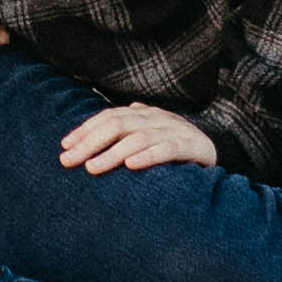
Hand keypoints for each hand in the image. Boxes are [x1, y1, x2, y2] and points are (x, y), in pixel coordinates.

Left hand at [59, 100, 219, 176]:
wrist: (217, 148)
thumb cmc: (174, 146)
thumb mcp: (147, 136)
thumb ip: (124, 133)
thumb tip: (90, 135)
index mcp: (143, 114)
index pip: (108, 117)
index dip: (85, 130)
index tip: (64, 147)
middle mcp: (156, 118)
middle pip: (117, 125)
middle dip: (89, 142)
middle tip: (69, 161)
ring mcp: (175, 130)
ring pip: (138, 138)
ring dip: (112, 153)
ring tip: (93, 168)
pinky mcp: (192, 146)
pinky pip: (167, 149)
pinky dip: (148, 156)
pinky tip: (131, 166)